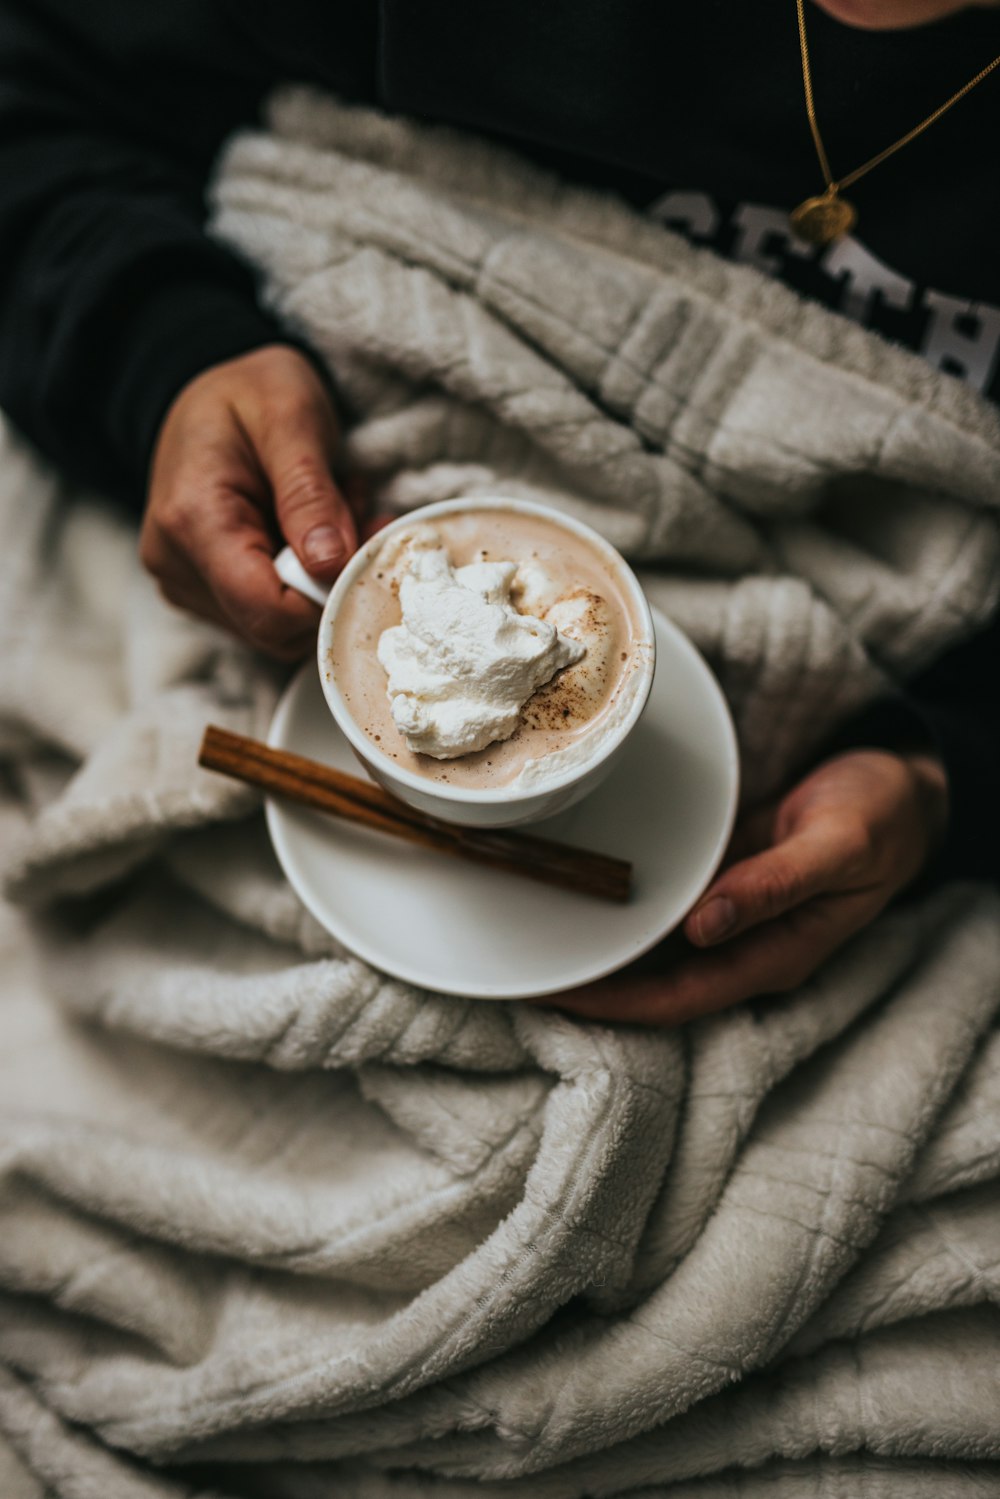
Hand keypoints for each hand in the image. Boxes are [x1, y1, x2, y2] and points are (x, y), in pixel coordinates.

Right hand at [140, 345, 357, 658]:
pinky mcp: (203, 591)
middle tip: (360, 518)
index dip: (327, 598)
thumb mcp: (290, 416)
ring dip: (322, 580)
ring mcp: (185, 583)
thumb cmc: (250, 392)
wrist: (208, 391)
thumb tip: (329, 564)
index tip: (364, 549)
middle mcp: (175, 563)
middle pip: (274, 628)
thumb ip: (309, 493)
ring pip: (277, 627)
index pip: (266, 610)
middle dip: (331, 584)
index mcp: (191, 520)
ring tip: (333, 514)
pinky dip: (305, 581)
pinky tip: (310, 532)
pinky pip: (268, 613)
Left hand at [540, 749, 948, 1026]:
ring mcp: (729, 914)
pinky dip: (621, 903)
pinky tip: (579, 885)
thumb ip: (774, 885)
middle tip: (519, 964)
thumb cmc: (880, 819)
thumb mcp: (839, 846)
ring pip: (650, 946)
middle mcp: (741, 944)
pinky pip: (662, 904)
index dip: (612, 1003)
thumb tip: (705, 927)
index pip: (674, 999)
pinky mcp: (722, 879)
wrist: (904, 790)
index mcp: (773, 954)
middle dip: (587, 981)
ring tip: (530, 928)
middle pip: (649, 982)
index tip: (554, 992)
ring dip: (597, 943)